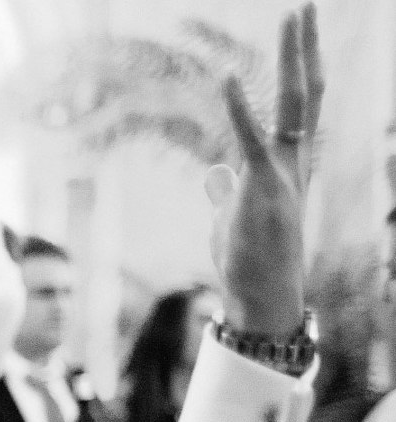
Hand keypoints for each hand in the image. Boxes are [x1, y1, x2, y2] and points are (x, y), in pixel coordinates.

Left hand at [206, 4, 322, 336]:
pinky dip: (237, 105)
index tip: (298, 33)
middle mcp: (294, 159)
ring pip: (295, 101)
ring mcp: (282, 170)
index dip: (300, 66)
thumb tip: (213, 175)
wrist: (259, 292)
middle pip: (307, 90)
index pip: (300, 103)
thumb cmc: (247, 257)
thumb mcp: (231, 214)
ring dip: (291, 56)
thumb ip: (225, 189)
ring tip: (291, 15)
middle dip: (305, 47)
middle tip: (303, 5)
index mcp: (287, 162)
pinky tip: (226, 75)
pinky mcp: (261, 184)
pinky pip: (250, 136)